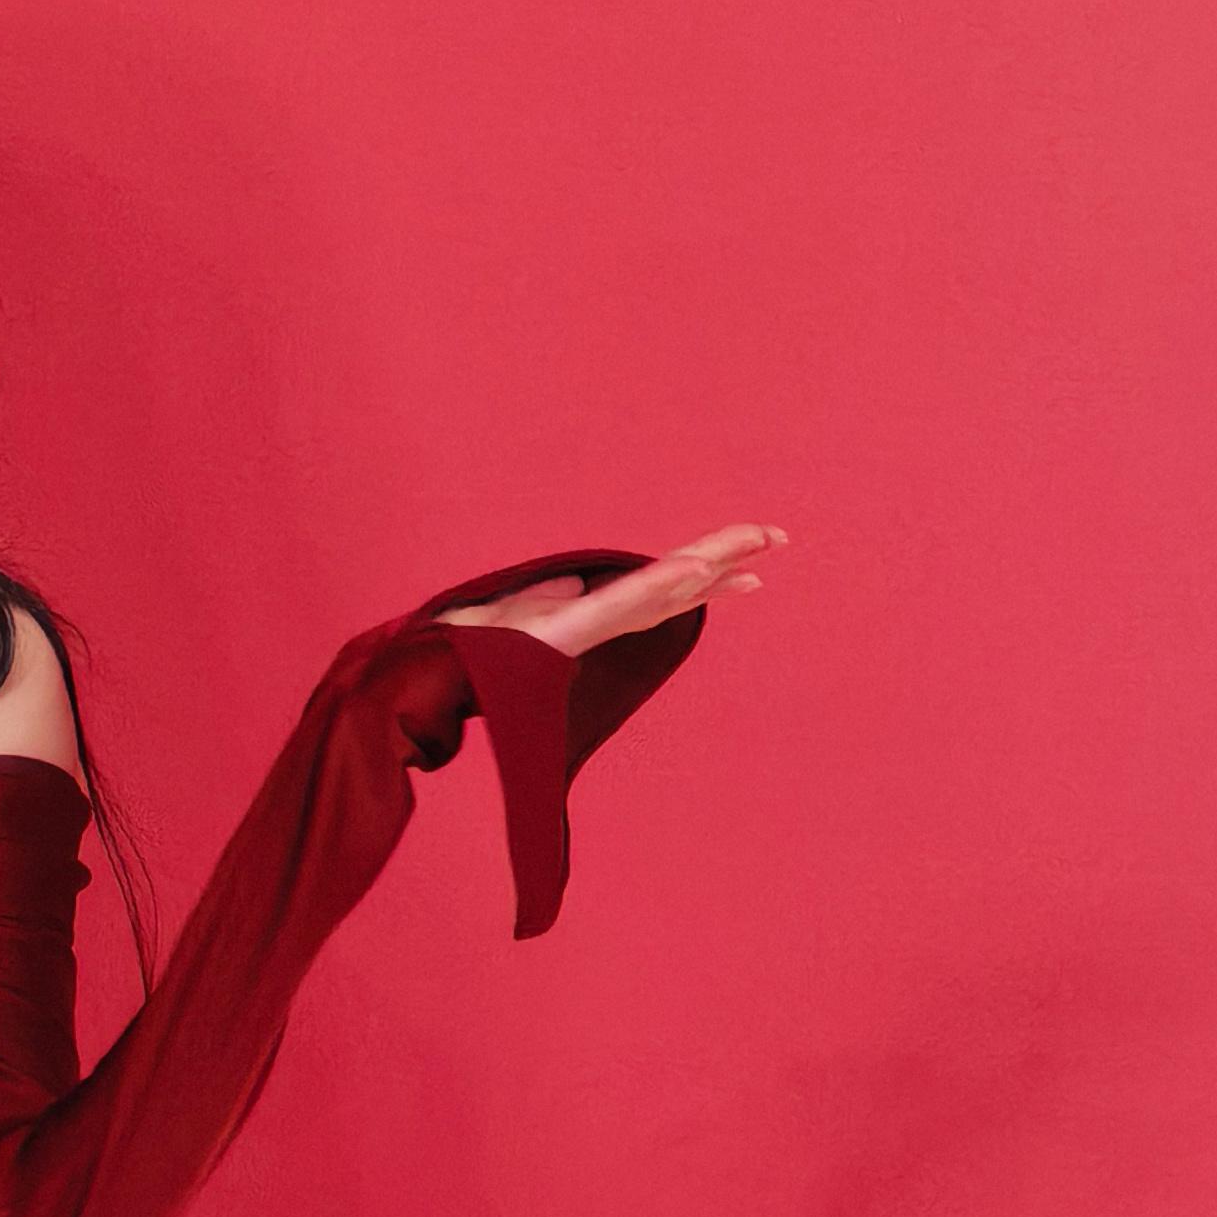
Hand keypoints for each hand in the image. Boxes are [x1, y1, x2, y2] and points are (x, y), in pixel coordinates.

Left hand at [441, 523, 787, 661]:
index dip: (708, 571)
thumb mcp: (512, 610)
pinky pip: (625, 602)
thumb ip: (545, 595)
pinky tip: (696, 569)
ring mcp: (593, 625)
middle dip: (729, 562)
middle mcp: (603, 621)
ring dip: (712, 565)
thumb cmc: (468, 653)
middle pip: (681, 584)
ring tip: (759, 544)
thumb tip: (576, 581)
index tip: (749, 563)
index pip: (664, 585)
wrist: (436, 677)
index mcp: (594, 614)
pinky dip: (663, 585)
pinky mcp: (574, 629)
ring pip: (666, 587)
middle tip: (779, 539)